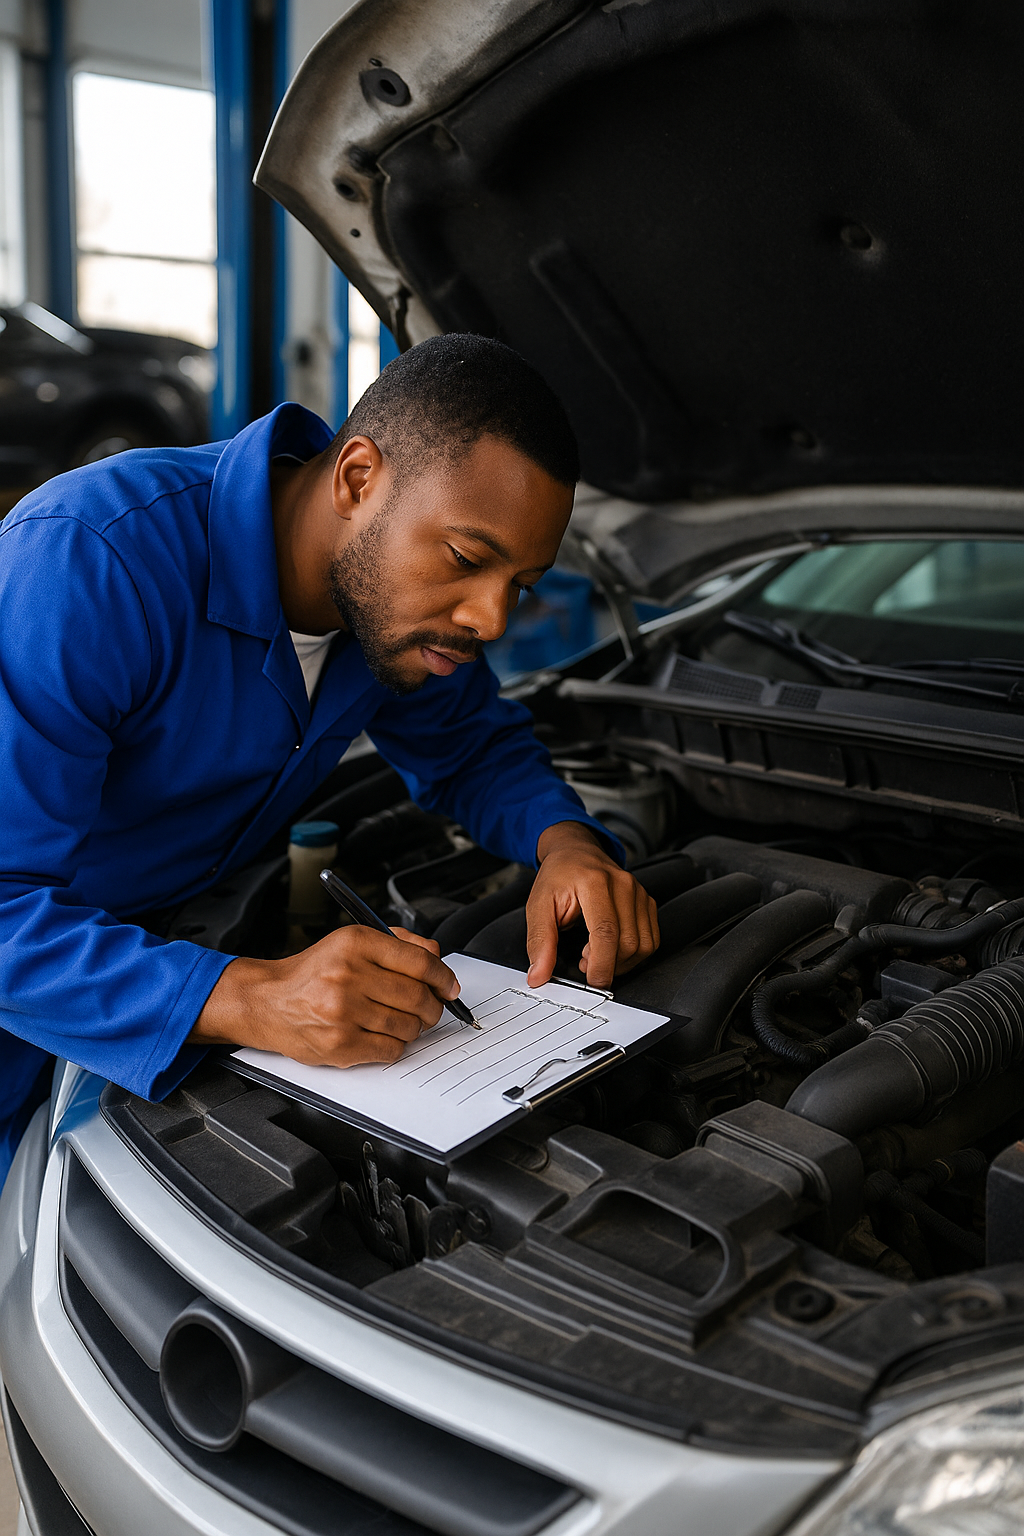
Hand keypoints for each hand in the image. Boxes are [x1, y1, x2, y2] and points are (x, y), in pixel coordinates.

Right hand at [190, 925, 460, 1066]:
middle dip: (432, 1006)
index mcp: (355, 943)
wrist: (268, 1001)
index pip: (420, 962)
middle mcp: (348, 975)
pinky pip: (392, 1049)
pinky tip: (381, 1034)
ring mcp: (343, 1012)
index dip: (443, 977)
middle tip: (429, 1007)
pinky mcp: (340, 1044)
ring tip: (398, 1020)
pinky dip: (395, 1045)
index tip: (449, 986)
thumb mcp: (351, 942)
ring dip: (413, 1027)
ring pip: (409, 1025)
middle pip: (418, 996)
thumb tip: (437, 957)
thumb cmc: (314, 972)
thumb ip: (398, 943)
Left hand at [526, 822, 659, 989]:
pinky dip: (633, 954)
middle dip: (608, 964)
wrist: (576, 851)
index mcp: (594, 882)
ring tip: (596, 953)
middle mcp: (623, 884)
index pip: (605, 931)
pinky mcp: (647, 902)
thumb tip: (538, 975)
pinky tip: (612, 948)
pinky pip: (651, 940)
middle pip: (628, 942)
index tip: (592, 982)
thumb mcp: (538, 905)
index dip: (601, 964)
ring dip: (621, 962)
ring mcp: (639, 892)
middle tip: (584, 961)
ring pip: (643, 945)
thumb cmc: (558, 877)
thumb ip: (539, 941)